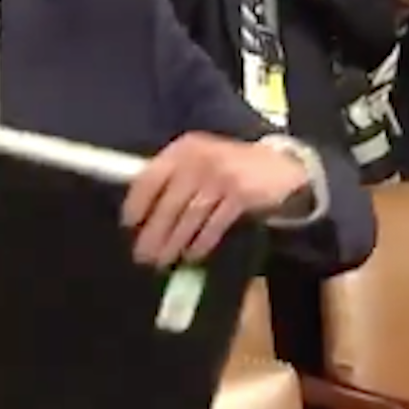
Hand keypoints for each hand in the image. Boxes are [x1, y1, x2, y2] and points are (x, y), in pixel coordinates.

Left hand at [121, 133, 309, 265]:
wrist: (279, 166)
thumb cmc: (229, 167)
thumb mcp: (199, 160)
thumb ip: (173, 177)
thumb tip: (143, 212)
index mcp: (183, 149)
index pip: (150, 176)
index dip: (137, 202)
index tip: (128, 224)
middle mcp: (199, 159)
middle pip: (169, 203)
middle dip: (154, 232)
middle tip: (143, 255)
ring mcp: (221, 176)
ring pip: (190, 216)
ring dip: (174, 242)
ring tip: (163, 259)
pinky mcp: (241, 194)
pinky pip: (214, 224)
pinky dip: (201, 242)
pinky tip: (192, 255)